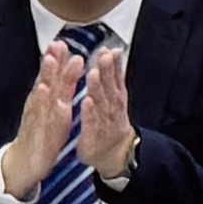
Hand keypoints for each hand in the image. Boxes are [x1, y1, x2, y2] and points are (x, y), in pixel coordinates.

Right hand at [0, 41, 78, 199]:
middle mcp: (39, 105)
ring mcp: (37, 116)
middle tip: (57, 44)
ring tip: (50, 59)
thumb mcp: (53, 112)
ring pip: (43, 92)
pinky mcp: (38, 130)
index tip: (61, 42)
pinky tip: (45, 91)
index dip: (56, 60)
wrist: (24, 163)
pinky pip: (41, 114)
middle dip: (52, 62)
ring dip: (46, 75)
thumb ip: (58, 93)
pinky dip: (43, 102)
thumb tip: (65, 74)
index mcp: (45, 101)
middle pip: (46, 79)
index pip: (51, 77)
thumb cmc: (41, 135)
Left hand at [75, 33, 137, 184]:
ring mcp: (105, 121)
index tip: (109, 50)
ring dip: (98, 88)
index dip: (113, 64)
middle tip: (104, 56)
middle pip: (110, 86)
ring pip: (102, 102)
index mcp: (115, 97)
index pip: (114, 77)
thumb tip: (112, 52)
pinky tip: (86, 102)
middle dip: (107, 71)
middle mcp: (113, 107)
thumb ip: (112, 76)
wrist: (115, 153)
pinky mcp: (95, 134)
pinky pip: (92, 122)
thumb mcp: (114, 97)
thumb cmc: (111, 122)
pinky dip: (90, 112)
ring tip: (94, 74)